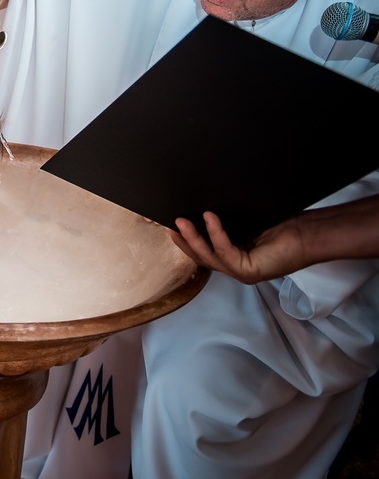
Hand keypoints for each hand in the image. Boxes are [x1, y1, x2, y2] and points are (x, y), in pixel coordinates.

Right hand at [169, 212, 306, 284]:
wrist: (310, 235)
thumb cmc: (284, 225)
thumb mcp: (248, 222)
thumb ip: (228, 222)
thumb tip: (203, 206)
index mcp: (234, 257)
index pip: (203, 252)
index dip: (185, 240)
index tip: (171, 224)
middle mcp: (236, 267)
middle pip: (200, 257)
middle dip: (183, 241)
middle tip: (169, 223)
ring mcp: (241, 272)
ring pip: (208, 257)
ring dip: (192, 239)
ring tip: (181, 221)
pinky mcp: (249, 271)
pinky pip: (225, 251)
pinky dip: (215, 234)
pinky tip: (209, 217)